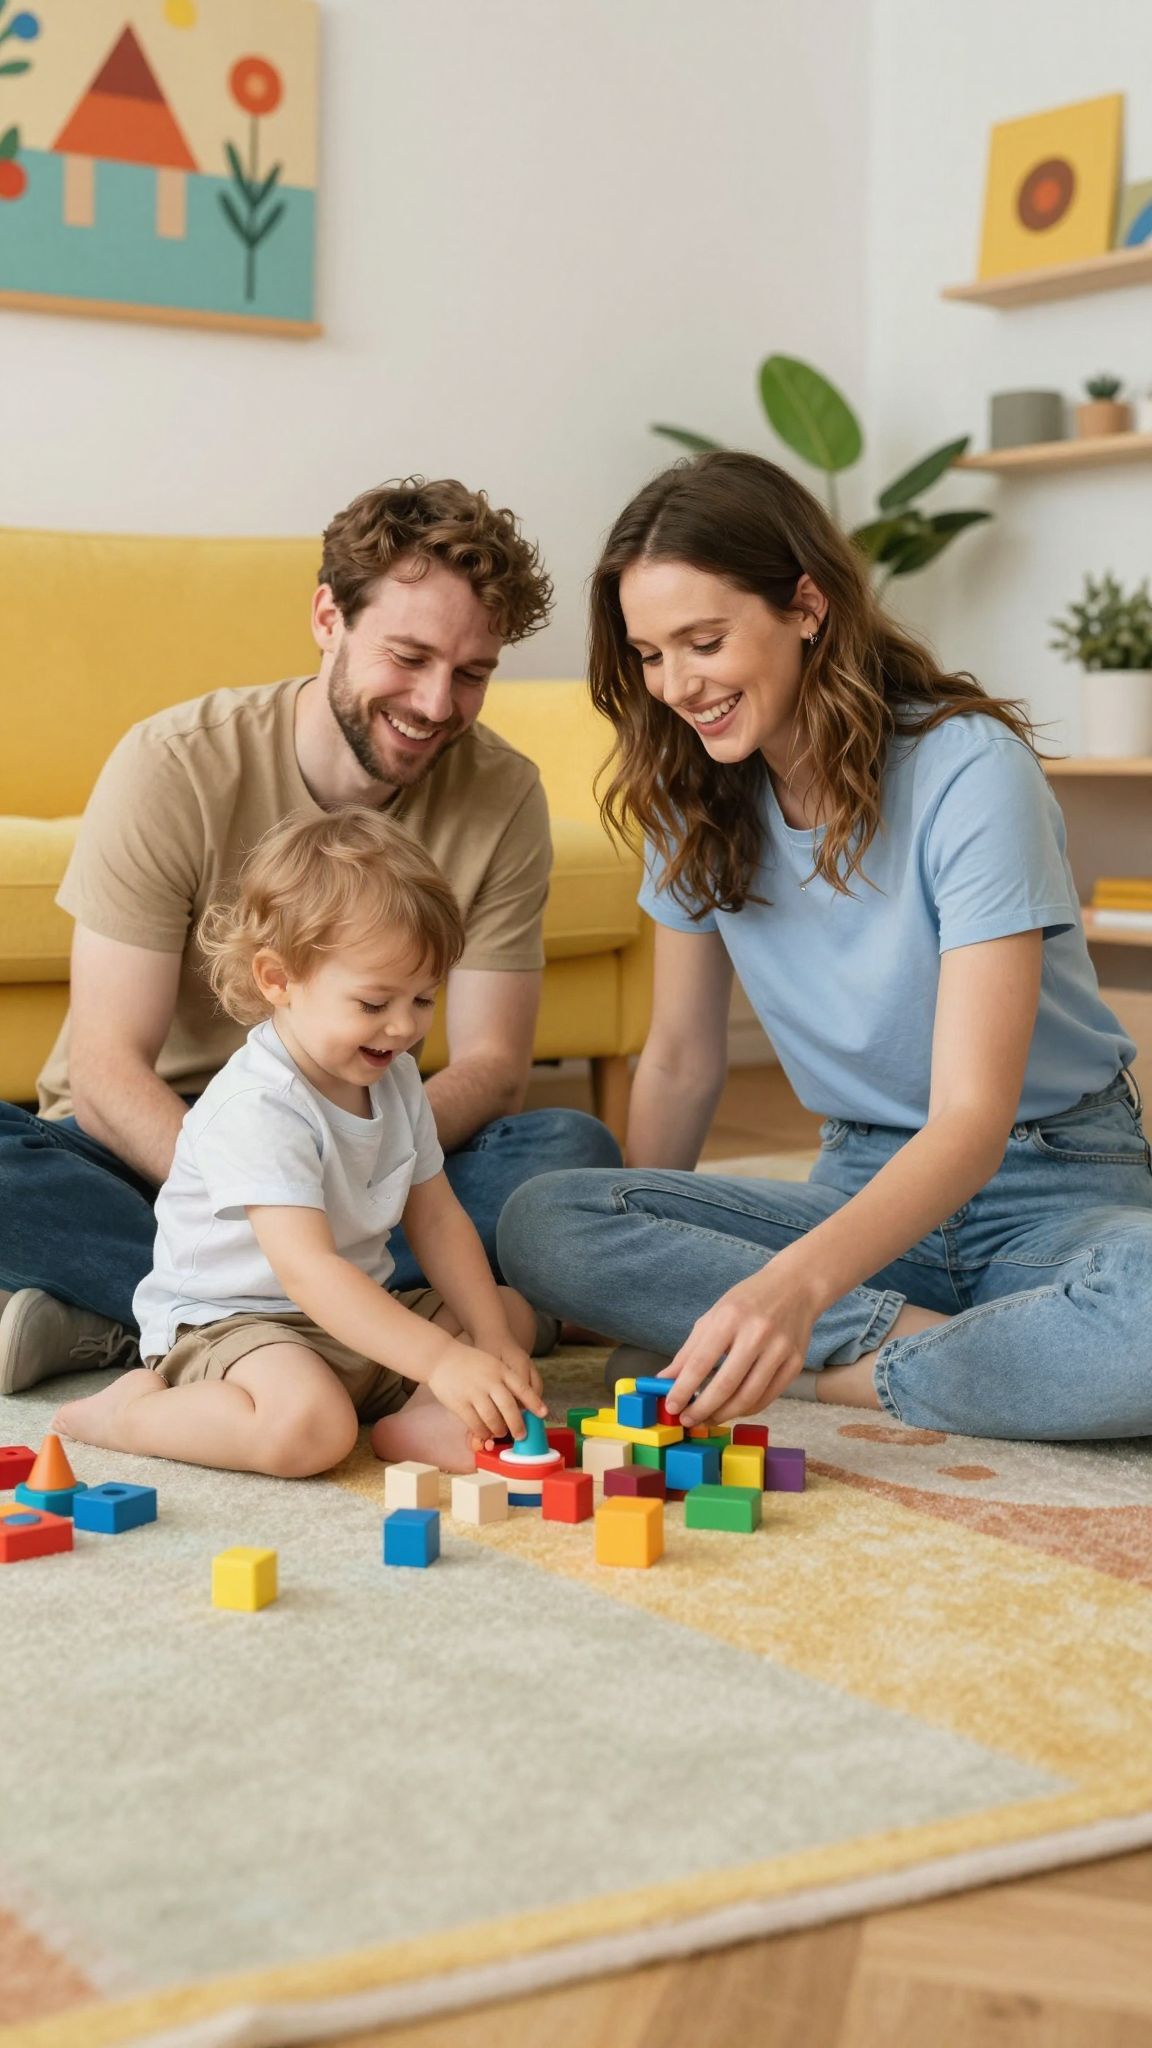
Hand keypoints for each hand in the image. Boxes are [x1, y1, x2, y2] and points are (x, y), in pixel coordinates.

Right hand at [429, 1339, 547, 1445]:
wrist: (441, 1357)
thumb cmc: (470, 1363)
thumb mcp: (492, 1364)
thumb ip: (505, 1381)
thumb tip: (520, 1404)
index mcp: (500, 1370)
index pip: (522, 1388)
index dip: (534, 1403)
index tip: (543, 1414)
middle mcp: (489, 1380)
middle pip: (509, 1407)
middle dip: (517, 1424)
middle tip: (522, 1435)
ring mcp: (474, 1391)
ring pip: (492, 1418)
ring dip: (499, 1429)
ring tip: (501, 1432)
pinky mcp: (460, 1403)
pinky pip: (475, 1423)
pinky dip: (482, 1431)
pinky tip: (484, 1432)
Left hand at [664, 1260, 820, 1425]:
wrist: (796, 1287)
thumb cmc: (748, 1301)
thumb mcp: (714, 1316)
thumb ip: (689, 1350)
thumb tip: (664, 1379)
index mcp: (730, 1318)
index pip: (701, 1362)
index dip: (683, 1389)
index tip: (671, 1407)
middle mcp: (757, 1333)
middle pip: (726, 1385)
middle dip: (702, 1409)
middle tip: (688, 1421)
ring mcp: (780, 1350)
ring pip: (748, 1397)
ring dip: (724, 1414)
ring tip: (708, 1419)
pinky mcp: (796, 1363)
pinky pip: (768, 1397)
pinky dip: (747, 1409)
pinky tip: (733, 1409)